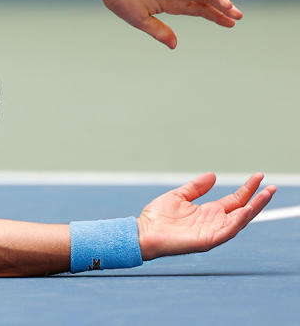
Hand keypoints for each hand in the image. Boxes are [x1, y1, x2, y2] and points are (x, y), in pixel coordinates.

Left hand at [137, 172, 275, 260]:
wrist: (143, 232)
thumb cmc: (157, 217)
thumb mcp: (179, 196)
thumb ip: (196, 187)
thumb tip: (213, 175)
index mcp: (209, 212)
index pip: (235, 200)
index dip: (248, 189)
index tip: (259, 176)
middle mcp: (214, 222)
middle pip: (243, 210)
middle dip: (258, 199)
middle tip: (272, 187)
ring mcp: (213, 232)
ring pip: (240, 220)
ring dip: (254, 208)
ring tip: (266, 195)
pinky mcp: (208, 240)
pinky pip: (228, 230)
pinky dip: (239, 221)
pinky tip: (247, 210)